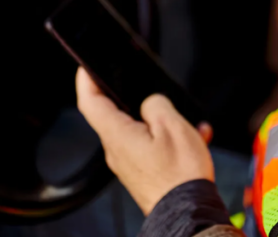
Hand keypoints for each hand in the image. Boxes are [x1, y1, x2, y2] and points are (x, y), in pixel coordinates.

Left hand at [76, 68, 214, 214]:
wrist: (189, 210)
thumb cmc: (180, 175)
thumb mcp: (172, 126)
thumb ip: (156, 104)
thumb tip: (151, 102)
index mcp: (118, 134)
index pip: (90, 102)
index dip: (86, 80)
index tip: (86, 66)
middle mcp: (117, 150)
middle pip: (116, 114)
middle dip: (138, 100)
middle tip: (154, 91)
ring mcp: (129, 162)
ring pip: (139, 129)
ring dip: (161, 121)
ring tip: (188, 124)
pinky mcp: (142, 171)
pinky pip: (150, 146)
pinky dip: (168, 139)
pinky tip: (192, 140)